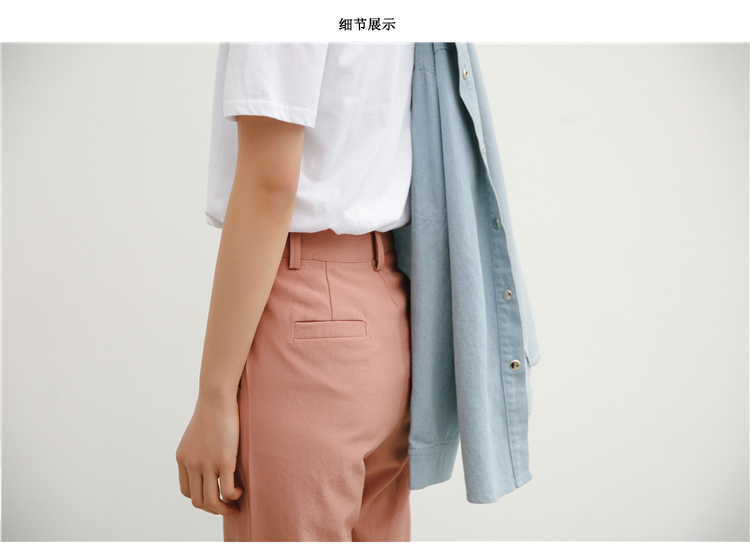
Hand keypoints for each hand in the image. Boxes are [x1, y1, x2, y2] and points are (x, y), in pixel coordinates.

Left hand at [175, 392, 243, 515]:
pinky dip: (234, 497)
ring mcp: (206, 464)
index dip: (201, 498)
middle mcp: (191, 464)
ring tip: (235, 505)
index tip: (215, 495)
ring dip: (224, 509)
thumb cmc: (212, 411)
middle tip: (227, 506)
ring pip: (211, 501)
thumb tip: (210, 461)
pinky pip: (227, 491)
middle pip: (198, 500)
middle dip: (214, 508)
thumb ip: (199, 450)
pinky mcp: (224, 460)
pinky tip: (240, 491)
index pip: (187, 491)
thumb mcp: (197, 434)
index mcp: (183, 459)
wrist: (216, 397)